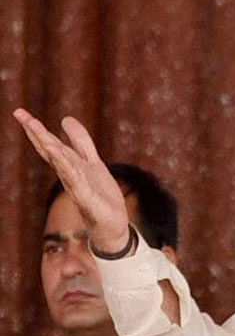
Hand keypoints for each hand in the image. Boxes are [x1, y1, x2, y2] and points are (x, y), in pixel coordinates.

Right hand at [13, 109, 130, 251]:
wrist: (112, 223)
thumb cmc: (99, 194)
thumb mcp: (91, 162)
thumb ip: (80, 142)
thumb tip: (65, 118)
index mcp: (68, 165)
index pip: (49, 144)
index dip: (36, 129)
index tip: (20, 112)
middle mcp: (68, 174)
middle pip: (49, 150)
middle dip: (36, 132)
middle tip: (20, 114)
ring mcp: (75, 185)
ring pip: (60, 163)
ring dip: (49, 147)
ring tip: (37, 130)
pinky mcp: (86, 197)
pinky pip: (75, 179)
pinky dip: (67, 167)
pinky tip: (59, 155)